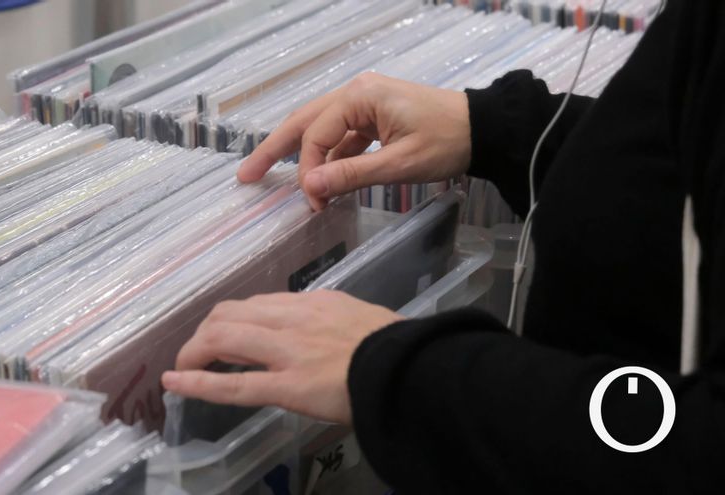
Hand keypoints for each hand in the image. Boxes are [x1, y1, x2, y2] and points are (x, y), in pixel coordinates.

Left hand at [162, 290, 402, 424]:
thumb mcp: (359, 319)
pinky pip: (234, 383)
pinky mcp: (287, 386)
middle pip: (230, 314)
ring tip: (181, 369)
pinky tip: (175, 383)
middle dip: (206, 334)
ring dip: (195, 352)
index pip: (258, 304)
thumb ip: (331, 322)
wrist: (412, 368)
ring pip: (224, 339)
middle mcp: (293, 319)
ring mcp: (287, 352)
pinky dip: (198, 382)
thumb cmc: (396, 348)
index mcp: (312, 303)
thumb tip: (318, 334)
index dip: (232, 321)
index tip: (224, 336)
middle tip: (197, 354)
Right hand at [237, 72, 470, 209]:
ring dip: (302, 157)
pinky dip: (330, 159)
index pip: (315, 134)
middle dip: (274, 150)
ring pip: (319, 130)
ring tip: (272, 178)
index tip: (313, 203)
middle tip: (246, 175)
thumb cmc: (447, 141)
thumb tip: (310, 187)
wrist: (484, 130)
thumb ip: (352, 174)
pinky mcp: (374, 117)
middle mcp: (356, 94)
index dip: (308, 171)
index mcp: (360, 96)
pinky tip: (323, 181)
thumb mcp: (399, 163)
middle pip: (304, 123)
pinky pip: (341, 138)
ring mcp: (364, 104)